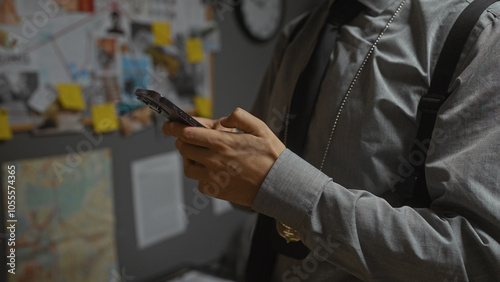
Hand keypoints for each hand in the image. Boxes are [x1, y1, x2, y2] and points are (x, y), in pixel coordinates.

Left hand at [162, 108, 285, 206]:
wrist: (280, 185)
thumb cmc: (271, 156)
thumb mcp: (260, 128)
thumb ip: (240, 117)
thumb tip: (223, 119)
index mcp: (222, 142)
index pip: (187, 133)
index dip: (175, 127)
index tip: (170, 125)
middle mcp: (213, 160)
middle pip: (183, 148)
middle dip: (181, 141)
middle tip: (187, 138)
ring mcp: (213, 178)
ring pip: (187, 167)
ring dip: (188, 159)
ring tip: (197, 154)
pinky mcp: (217, 191)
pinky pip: (199, 183)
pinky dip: (200, 175)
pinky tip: (210, 170)